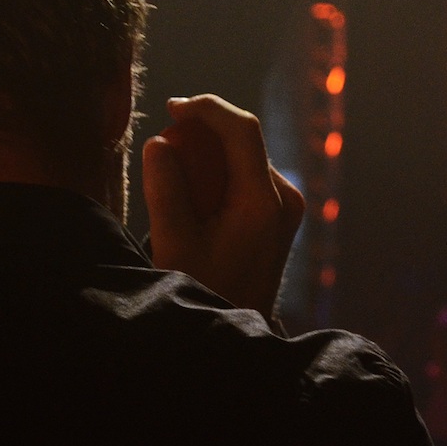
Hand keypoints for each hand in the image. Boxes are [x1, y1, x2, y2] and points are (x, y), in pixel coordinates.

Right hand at [142, 95, 305, 317]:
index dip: (206, 108)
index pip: (242, 129)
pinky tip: (193, 200)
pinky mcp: (279, 217)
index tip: (171, 108)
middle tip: (164, 148)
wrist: (235, 338)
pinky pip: (246, 178)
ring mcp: (287, 208)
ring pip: (243, 158)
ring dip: (207, 157)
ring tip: (176, 183)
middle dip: (202, 134)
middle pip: (243, 140)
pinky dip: (218, 176)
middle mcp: (285, 199)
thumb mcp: (174, 243)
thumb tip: (159, 143)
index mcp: (264, 202)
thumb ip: (165, 188)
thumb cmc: (204, 292)